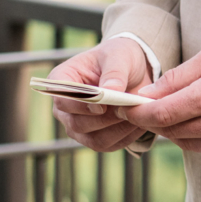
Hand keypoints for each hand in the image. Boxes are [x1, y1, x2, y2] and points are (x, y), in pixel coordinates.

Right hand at [49, 37, 152, 152]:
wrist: (133, 70)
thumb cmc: (119, 58)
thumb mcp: (119, 56)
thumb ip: (114, 72)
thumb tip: (109, 91)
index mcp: (61, 80)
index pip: (61, 99)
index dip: (79, 105)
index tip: (102, 106)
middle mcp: (64, 107)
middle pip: (76, 124)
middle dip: (105, 119)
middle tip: (128, 109)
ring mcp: (77, 125)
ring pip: (93, 140)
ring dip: (118, 130)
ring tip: (138, 116)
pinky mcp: (94, 137)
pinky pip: (107, 145)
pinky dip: (125, 137)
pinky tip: (139, 124)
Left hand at [137, 42, 200, 160]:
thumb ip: (177, 77)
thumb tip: (147, 94)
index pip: (161, 113)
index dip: (137, 112)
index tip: (125, 106)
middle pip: (169, 130)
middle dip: (153, 119)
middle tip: (144, 106)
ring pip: (183, 142)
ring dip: (173, 129)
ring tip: (175, 110)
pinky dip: (194, 136)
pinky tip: (200, 119)